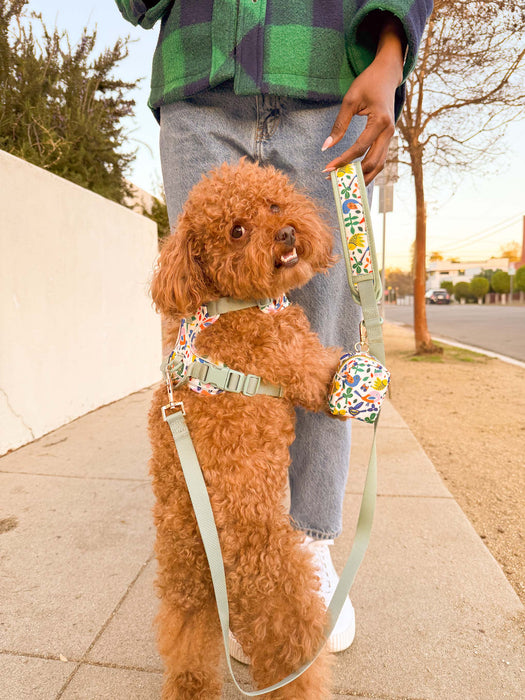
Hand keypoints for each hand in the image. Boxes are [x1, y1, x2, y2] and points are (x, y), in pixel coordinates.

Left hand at [322, 15, 405, 184]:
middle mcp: (389, 131)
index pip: (360, 148)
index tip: (327, 169)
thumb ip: (339, 125)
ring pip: (379, 165)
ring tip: (344, 182)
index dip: (343, 160)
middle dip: (353, 174)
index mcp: (380, 121)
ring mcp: (390, 136)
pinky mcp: (387, 138)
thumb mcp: (350, 100)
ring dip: (362, 177)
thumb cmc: (367, 83)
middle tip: (333, 179)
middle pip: (373, 162)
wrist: (387, 75)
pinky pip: (379, 159)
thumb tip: (326, 147)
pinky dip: (368, 170)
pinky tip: (354, 175)